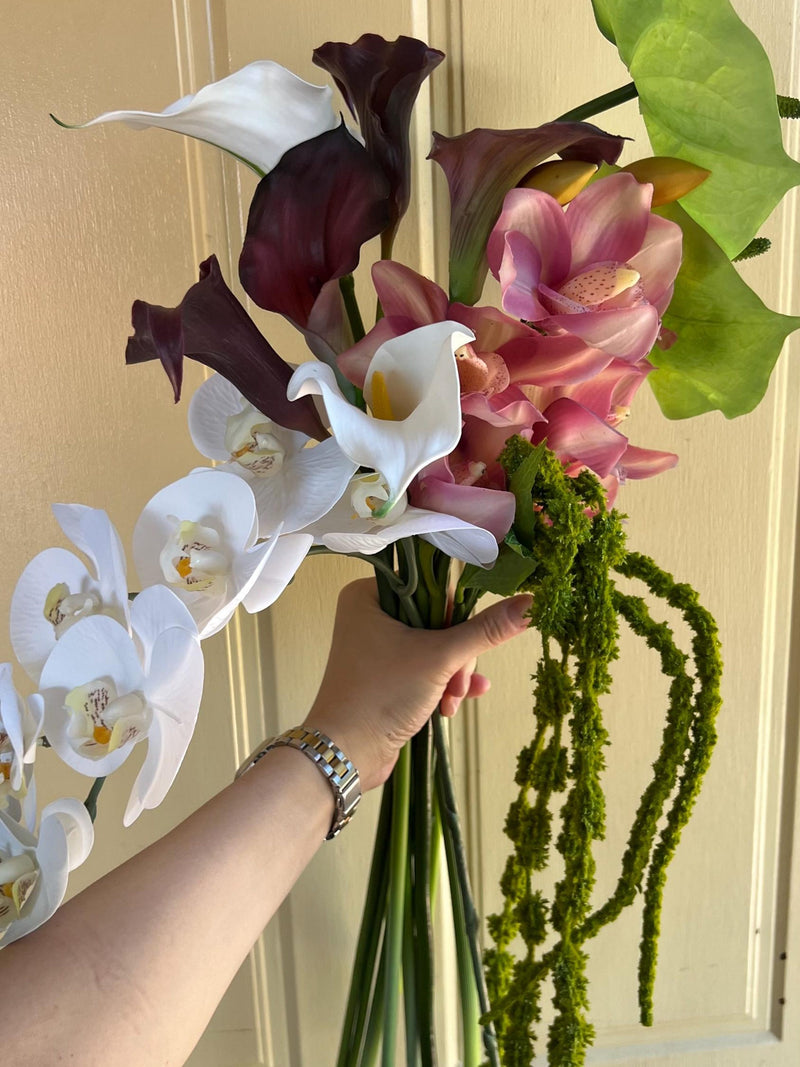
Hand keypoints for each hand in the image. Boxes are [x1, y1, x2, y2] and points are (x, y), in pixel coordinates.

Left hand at [304, 578, 532, 789]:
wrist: (346, 754)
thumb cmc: (381, 696)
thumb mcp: (440, 658)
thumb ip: (486, 630)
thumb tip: (530, 603)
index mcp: (369, 596)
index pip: (431, 586)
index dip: (455, 614)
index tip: (465, 640)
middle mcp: (370, 616)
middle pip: (438, 620)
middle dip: (457, 656)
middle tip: (456, 681)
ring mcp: (377, 648)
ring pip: (436, 648)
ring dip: (453, 675)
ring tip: (451, 700)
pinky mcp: (386, 675)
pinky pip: (425, 668)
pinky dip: (443, 684)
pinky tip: (457, 703)